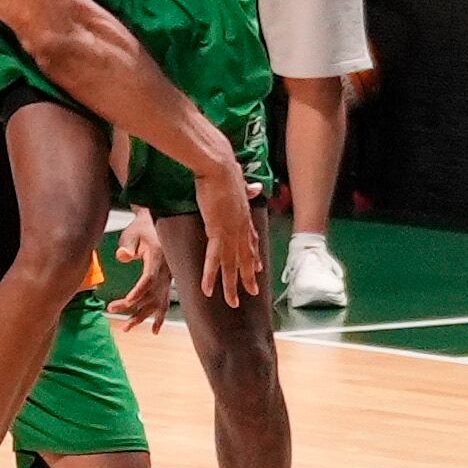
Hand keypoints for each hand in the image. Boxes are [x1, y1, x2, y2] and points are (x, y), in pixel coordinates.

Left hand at [110, 207, 171, 328]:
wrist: (155, 225)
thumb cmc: (142, 229)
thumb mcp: (132, 233)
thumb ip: (127, 245)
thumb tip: (122, 256)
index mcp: (159, 258)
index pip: (149, 279)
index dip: (138, 292)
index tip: (127, 301)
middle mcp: (166, 271)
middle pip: (150, 294)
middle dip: (132, 306)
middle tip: (112, 309)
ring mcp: (168, 279)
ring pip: (157, 303)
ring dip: (142, 316)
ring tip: (127, 327)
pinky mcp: (166, 284)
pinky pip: (164, 303)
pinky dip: (160, 318)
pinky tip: (154, 330)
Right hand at [188, 163, 264, 307]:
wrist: (219, 165)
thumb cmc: (225, 168)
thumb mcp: (238, 181)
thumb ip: (246, 188)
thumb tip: (256, 187)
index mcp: (244, 216)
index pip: (251, 240)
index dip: (254, 256)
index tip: (259, 268)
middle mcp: (240, 227)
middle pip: (246, 258)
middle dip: (249, 277)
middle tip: (253, 292)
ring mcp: (231, 232)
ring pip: (232, 265)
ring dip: (232, 286)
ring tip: (233, 303)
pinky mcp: (217, 232)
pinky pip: (214, 260)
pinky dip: (211, 276)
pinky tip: (208, 290)